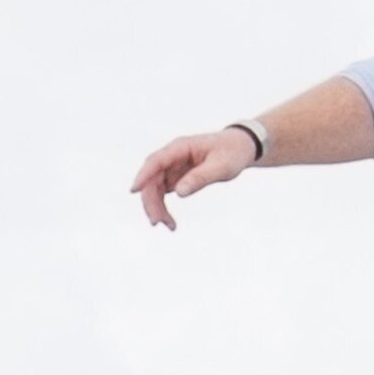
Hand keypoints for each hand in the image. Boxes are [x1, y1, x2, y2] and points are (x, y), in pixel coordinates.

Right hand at [128, 126, 258, 228]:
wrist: (240, 148)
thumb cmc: (232, 152)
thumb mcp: (221, 167)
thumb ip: (200, 178)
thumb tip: (179, 193)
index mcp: (181, 147)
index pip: (156, 161)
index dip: (143, 175)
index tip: (134, 190)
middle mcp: (172, 156)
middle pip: (152, 178)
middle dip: (151, 201)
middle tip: (157, 222)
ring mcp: (172, 167)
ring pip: (154, 189)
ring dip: (156, 208)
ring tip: (169, 226)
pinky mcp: (175, 177)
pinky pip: (162, 194)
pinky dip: (163, 208)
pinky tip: (170, 223)